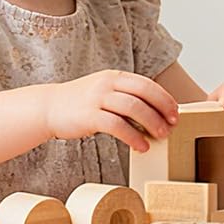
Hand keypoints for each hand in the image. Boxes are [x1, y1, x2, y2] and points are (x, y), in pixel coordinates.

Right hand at [44, 69, 178, 152]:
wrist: (48, 107)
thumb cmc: (81, 103)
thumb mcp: (104, 92)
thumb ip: (126, 97)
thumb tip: (155, 113)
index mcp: (114, 76)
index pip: (146, 84)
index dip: (164, 98)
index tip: (175, 113)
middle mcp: (107, 84)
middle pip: (144, 93)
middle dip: (162, 110)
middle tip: (172, 125)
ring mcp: (97, 98)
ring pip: (133, 108)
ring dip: (152, 123)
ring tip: (161, 136)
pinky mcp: (89, 116)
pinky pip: (118, 126)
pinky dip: (134, 137)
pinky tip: (141, 147)